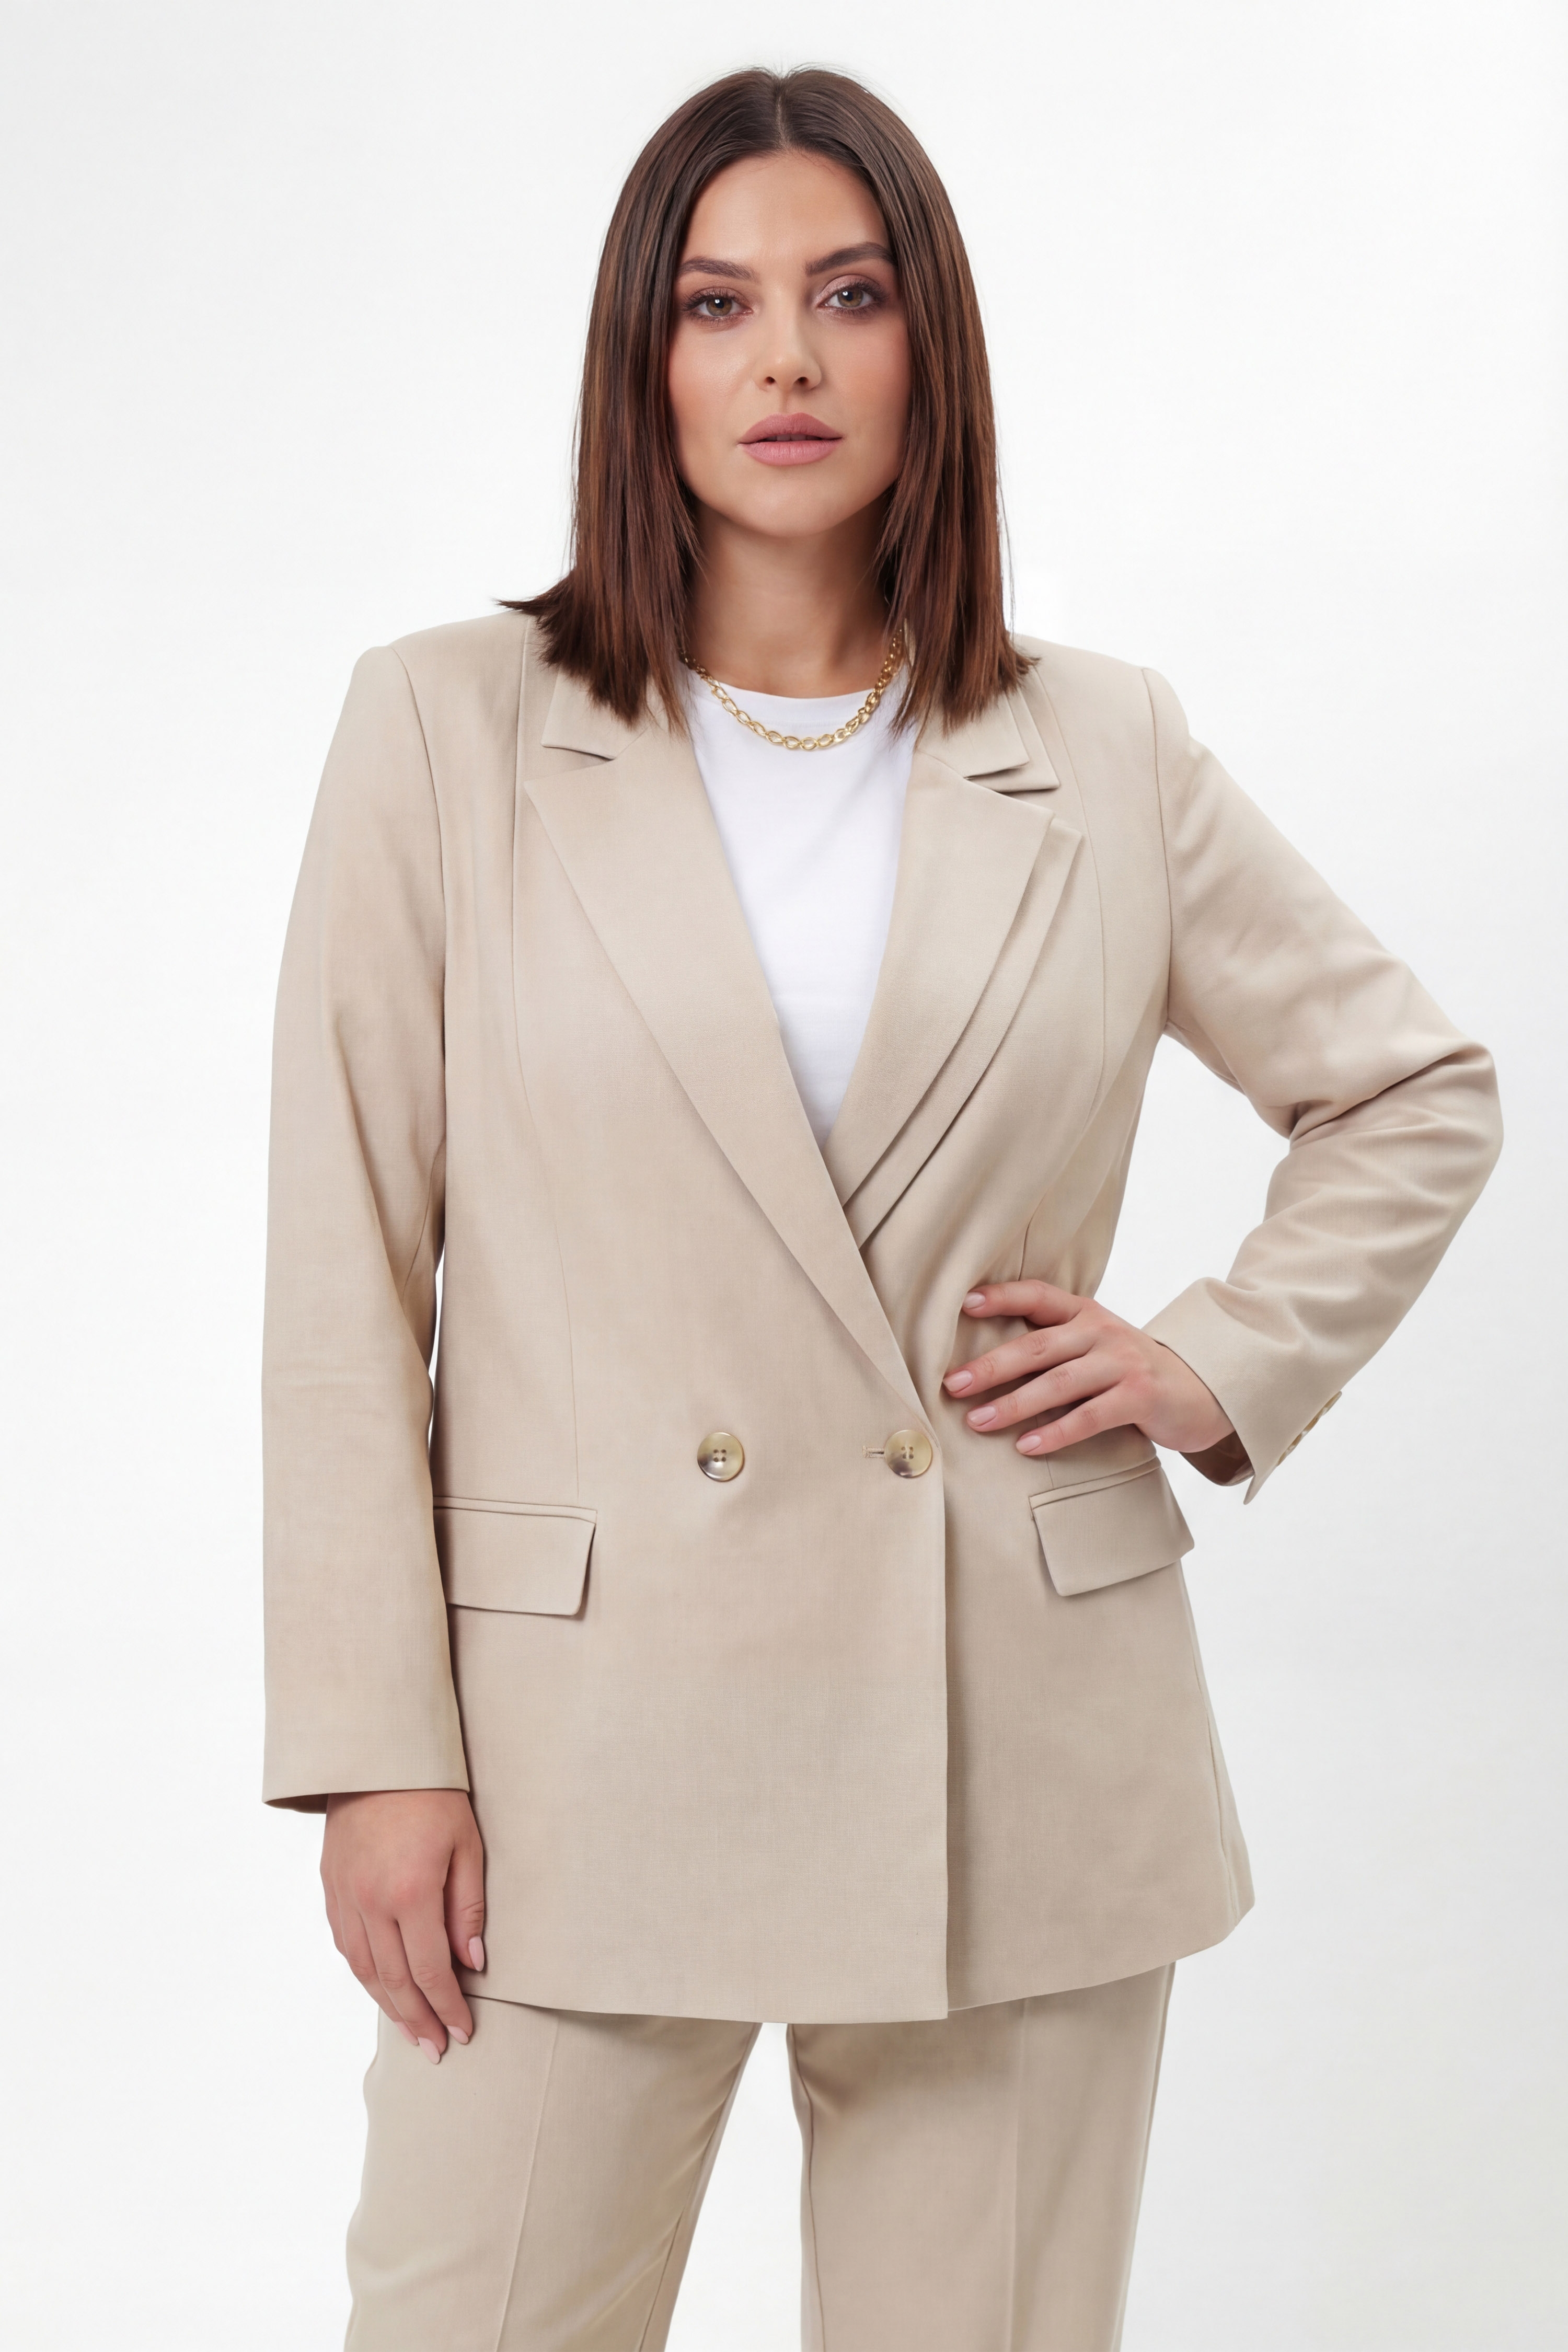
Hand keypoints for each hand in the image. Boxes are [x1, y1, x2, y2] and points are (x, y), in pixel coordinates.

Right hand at [321, 1789, 485, 2062]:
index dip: (447, 2007)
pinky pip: (346, 1945)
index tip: (463, 2033)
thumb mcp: (467, 1845)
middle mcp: (371, 1902)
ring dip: (388, 2006)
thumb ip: (468, 1908)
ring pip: (364, 1970)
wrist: (379, 1756)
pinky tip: (380, 1989)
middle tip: (436, 2049)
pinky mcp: (331, 1887)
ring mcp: (345, 1896)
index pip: (429, 1971)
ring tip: (411, 2032)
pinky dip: (364, 1974)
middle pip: (395, 1981)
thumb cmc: (434, 1795)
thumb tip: (471, 1963)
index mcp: (411, 1893)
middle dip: (418, 2020)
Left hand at [943, 1280, 1232, 1458]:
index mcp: (1085, 1313)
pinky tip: (1027, 1447)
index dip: (1002, 1296)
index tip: (963, 1304)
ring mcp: (1122, 1363)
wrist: (1200, 1390)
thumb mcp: (1096, 1344)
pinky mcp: (1139, 1397)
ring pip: (1058, 1383)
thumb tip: (985, 1363)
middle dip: (992, 1365)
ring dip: (1014, 1404)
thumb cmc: (1131, 1371)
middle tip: (953, 1384)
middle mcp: (1102, 1331)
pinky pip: (1089, 1417)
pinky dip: (1055, 1432)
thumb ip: (1055, 1345)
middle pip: (1037, 1346)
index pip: (1038, 1295)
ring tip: (978, 1421)